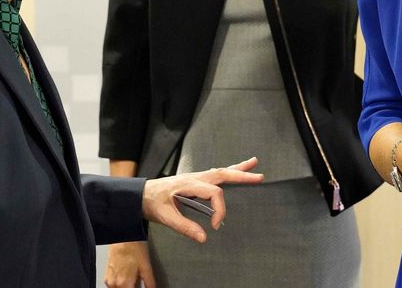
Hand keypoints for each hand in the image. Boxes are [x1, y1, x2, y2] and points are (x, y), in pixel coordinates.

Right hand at [104, 241, 154, 287]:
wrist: (122, 238)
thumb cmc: (134, 249)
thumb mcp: (146, 266)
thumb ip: (150, 282)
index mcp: (124, 283)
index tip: (141, 286)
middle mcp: (114, 284)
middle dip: (132, 287)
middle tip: (138, 281)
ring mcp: (109, 281)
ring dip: (126, 287)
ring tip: (133, 277)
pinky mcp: (107, 277)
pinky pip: (113, 286)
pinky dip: (120, 284)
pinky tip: (127, 276)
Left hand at [141, 157, 263, 242]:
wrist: (141, 194)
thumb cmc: (153, 203)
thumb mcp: (165, 217)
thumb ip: (185, 227)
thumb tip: (204, 237)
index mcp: (189, 184)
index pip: (214, 194)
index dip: (220, 210)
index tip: (216, 226)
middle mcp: (195, 178)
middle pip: (222, 174)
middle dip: (241, 176)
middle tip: (259, 177)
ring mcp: (196, 177)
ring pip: (221, 171)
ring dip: (238, 169)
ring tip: (254, 163)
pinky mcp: (196, 180)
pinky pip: (215, 174)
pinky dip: (228, 172)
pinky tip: (236, 170)